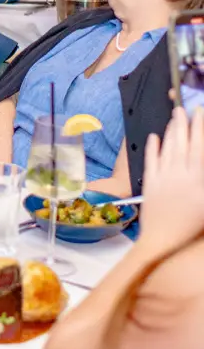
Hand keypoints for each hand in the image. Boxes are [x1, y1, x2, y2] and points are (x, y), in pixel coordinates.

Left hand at [139, 107, 203, 256]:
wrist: (163, 240)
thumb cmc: (192, 226)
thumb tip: (201, 162)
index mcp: (198, 179)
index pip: (200, 147)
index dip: (200, 128)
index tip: (200, 113)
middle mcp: (180, 174)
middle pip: (182, 143)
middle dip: (184, 124)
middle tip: (183, 108)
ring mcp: (163, 176)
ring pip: (167, 148)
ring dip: (170, 131)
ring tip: (173, 118)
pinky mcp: (149, 182)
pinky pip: (150, 159)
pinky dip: (152, 147)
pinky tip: (153, 136)